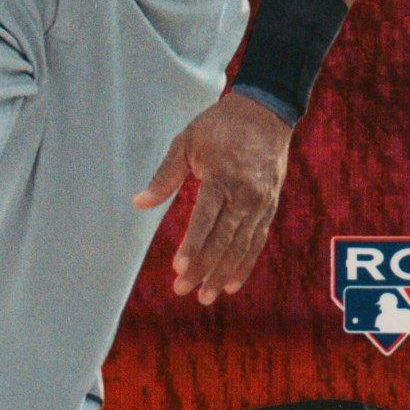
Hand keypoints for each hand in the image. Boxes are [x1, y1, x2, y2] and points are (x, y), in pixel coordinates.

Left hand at [134, 93, 291, 304]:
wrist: (265, 114)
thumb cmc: (219, 126)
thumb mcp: (187, 141)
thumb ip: (165, 175)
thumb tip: (139, 202)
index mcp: (221, 175)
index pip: (206, 218)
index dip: (192, 244)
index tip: (178, 266)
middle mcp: (244, 193)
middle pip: (223, 238)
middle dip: (203, 267)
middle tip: (183, 289)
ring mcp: (260, 202)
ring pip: (241, 245)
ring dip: (222, 273)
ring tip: (205, 296)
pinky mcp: (270, 207)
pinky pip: (257, 241)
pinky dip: (245, 265)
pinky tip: (231, 285)